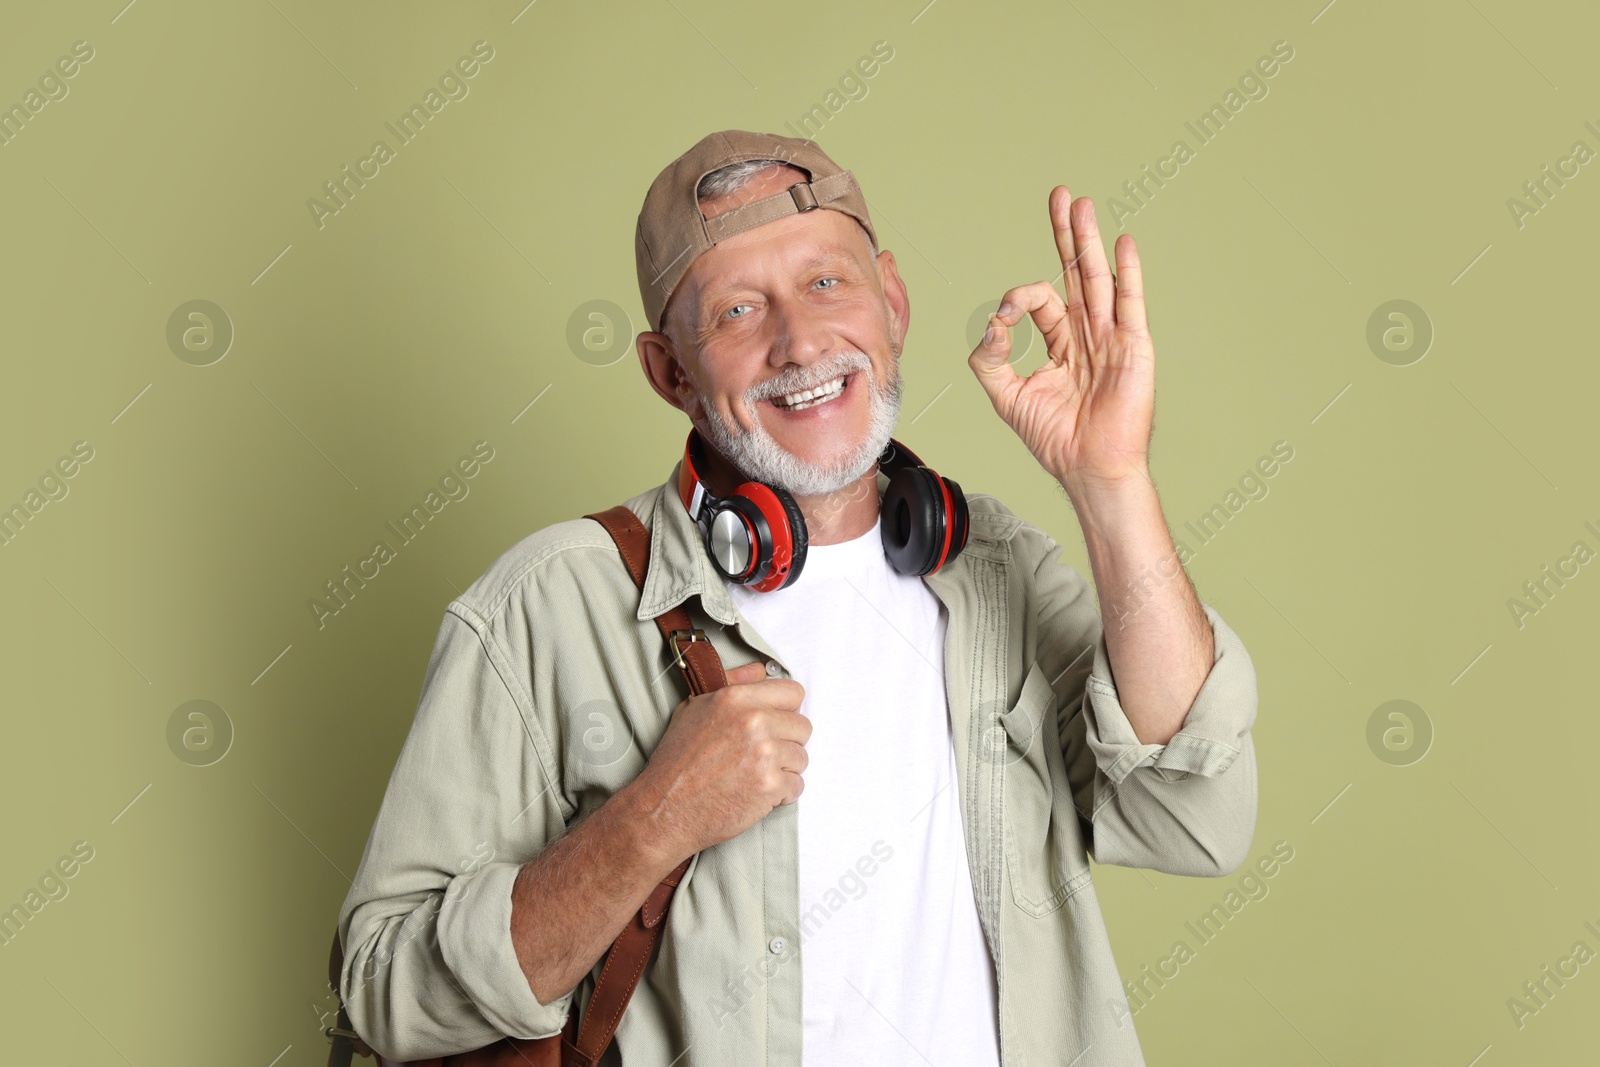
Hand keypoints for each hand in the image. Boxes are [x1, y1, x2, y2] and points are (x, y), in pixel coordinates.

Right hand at [628, 661, 809, 857]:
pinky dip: (781, 794)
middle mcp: (753, 721)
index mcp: (735, 699)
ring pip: (802, 757)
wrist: (664, 808)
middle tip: (760, 755)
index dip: (785, 710)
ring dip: (784, 769)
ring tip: (754, 775)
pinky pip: (797, 786)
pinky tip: (756, 793)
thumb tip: (759, 670)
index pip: (793, 692)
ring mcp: (764, 754)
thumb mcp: (694, 709)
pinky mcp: (770, 786)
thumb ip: (732, 683)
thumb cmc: (676, 761)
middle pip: (802, 726)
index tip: (774, 724)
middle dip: (786, 742)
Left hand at [967, 186, 1155, 493]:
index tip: (1005, 317)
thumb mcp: (1007, 396)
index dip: (1019, 299)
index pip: (1040, 300)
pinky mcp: (1133, 346)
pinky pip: (1130, 303)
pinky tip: (1122, 243)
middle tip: (1060, 197)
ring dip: (1088, 241)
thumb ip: (990, 359)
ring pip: (1098, 278)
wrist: (1089, 466)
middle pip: (1075, 273)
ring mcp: (1112, 337)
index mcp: (1061, 341)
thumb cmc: (1055, 438)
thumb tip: (992, 322)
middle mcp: (1087, 333)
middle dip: (1066, 235)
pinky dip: (1127, 272)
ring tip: (1081, 205)